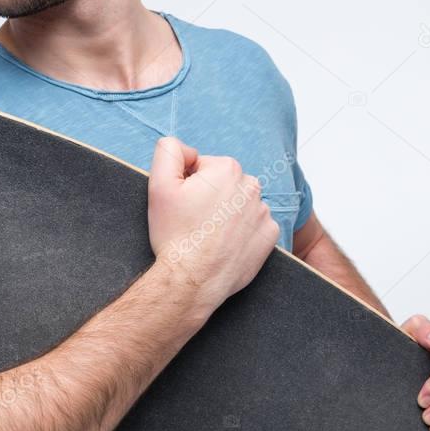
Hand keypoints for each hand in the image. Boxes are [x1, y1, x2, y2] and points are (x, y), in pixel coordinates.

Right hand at [147, 137, 278, 309]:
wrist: (191, 280)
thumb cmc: (175, 235)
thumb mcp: (158, 184)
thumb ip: (168, 150)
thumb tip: (188, 150)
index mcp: (227, 168)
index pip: (204, 168)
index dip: (189, 186)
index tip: (184, 206)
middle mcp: (252, 186)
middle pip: (224, 185)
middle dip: (210, 198)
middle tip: (194, 222)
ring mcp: (264, 212)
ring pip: (239, 206)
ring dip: (226, 216)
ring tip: (209, 236)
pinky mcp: (270, 236)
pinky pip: (255, 227)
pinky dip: (242, 234)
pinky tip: (225, 246)